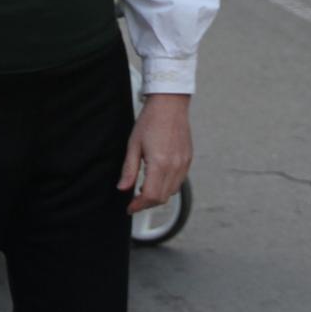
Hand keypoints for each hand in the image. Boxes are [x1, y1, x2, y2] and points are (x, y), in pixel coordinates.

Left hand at [119, 94, 192, 214]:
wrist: (169, 104)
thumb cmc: (151, 120)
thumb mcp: (133, 145)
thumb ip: (128, 170)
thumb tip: (122, 188)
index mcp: (159, 163)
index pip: (150, 196)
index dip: (138, 206)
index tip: (130, 207)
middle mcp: (174, 166)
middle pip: (161, 198)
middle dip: (147, 203)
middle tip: (135, 200)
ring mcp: (183, 164)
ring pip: (172, 192)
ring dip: (158, 196)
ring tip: (144, 188)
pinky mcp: (188, 160)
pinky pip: (179, 182)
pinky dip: (168, 186)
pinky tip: (157, 178)